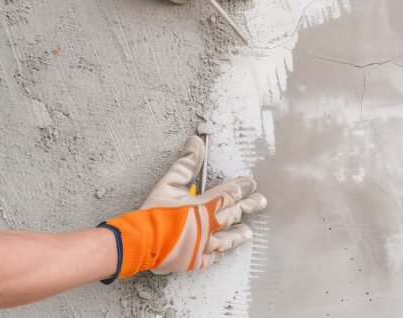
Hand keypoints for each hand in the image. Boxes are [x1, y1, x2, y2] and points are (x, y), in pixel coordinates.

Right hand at [100, 136, 265, 279]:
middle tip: (261, 201)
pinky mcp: (196, 261)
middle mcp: (210, 226)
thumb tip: (197, 142)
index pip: (230, 194)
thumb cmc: (154, 211)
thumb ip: (186, 163)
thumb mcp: (169, 182)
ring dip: (239, 233)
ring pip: (229, 239)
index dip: (242, 188)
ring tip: (249, 231)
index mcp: (205, 206)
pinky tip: (228, 251)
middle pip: (235, 214)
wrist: (141, 240)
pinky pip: (214, 258)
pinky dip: (222, 254)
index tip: (251, 183)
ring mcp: (204, 245)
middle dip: (249, 206)